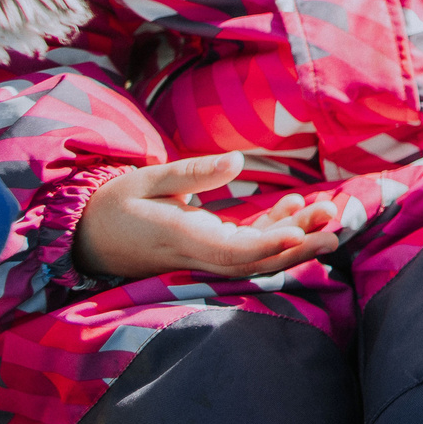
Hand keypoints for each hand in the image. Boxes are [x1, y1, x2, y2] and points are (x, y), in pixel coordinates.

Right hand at [73, 153, 342, 281]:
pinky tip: (297, 206)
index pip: (231, 250)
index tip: (301, 234)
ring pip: (255, 257)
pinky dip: (273, 231)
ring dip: (294, 239)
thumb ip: (192, 172)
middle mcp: (194, 255)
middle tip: (336, 229)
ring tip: (328, 214)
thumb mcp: (147, 179)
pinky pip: (245, 248)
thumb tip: (235, 162)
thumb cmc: (114, 203)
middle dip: (297, 248)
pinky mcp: (205, 252)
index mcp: (179, 238)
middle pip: (254, 261)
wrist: (86, 235)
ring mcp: (201, 258)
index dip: (268, 245)